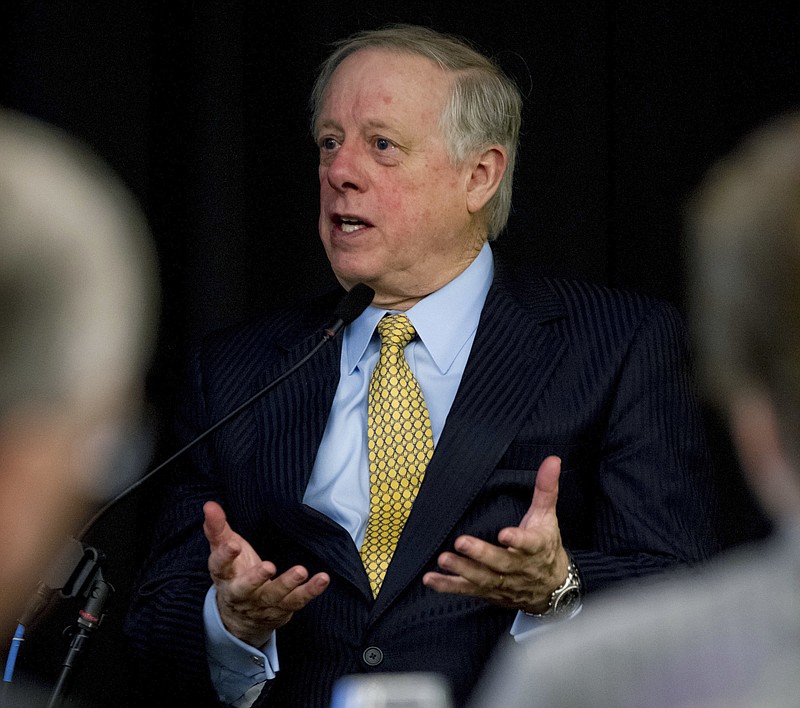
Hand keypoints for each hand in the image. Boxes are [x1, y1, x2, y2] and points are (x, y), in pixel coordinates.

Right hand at [203, 501, 329, 646]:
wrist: (241, 616)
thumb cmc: (234, 572)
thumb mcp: (223, 549)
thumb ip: (217, 527)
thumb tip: (209, 505)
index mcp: (224, 576)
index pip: (220, 566)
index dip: (225, 556)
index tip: (232, 545)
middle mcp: (241, 594)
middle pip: (245, 589)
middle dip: (255, 579)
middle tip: (268, 566)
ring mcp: (262, 604)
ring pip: (274, 596)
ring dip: (288, 584)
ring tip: (300, 570)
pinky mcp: (282, 609)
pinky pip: (297, 601)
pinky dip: (310, 591)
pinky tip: (322, 579)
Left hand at [422, 455, 568, 612]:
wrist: (552, 588)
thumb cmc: (545, 547)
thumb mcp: (547, 517)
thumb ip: (546, 488)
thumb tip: (553, 460)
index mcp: (536, 547)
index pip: (529, 543)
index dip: (518, 540)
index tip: (505, 533)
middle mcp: (519, 568)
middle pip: (500, 563)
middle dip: (481, 554)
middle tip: (461, 542)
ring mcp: (503, 583)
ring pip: (483, 578)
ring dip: (462, 569)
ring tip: (444, 559)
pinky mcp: (489, 591)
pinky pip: (468, 590)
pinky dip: (449, 586)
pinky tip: (431, 579)